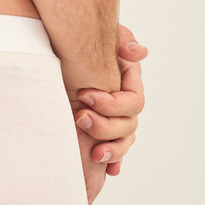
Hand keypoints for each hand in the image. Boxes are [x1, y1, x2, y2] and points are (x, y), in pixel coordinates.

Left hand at [71, 26, 146, 180]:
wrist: (66, 47)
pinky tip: (110, 170)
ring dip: (112, 150)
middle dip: (105, 126)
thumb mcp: (107, 34)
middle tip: (79, 118)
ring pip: (124, 141)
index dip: (112, 104)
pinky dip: (114, 161)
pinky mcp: (102, 128)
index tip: (84, 96)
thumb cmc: (85, 37)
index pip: (133, 102)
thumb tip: (138, 52)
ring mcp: (116, 117)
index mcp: (129, 81)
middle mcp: (125, 102)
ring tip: (94, 154)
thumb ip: (123, 40)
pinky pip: (115, 150)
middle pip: (128, 125)